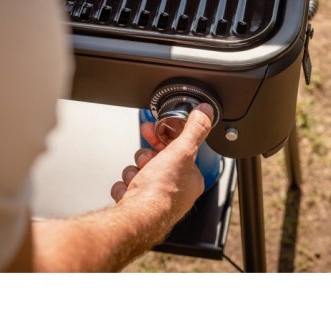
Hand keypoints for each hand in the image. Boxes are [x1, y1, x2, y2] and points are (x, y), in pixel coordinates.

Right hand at [110, 103, 213, 233]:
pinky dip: (124, 187)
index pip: (179, 150)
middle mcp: (176, 191)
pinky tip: (127, 190)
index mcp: (191, 179)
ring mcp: (156, 200)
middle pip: (157, 161)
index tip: (154, 129)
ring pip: (140, 173)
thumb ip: (195, 129)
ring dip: (134, 172)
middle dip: (146, 156)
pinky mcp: (138, 207)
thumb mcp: (182, 151)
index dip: (164, 137)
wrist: (137, 218)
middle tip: (144, 157)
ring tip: (136, 178)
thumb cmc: (161, 192)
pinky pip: (127, 188)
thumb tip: (206, 112)